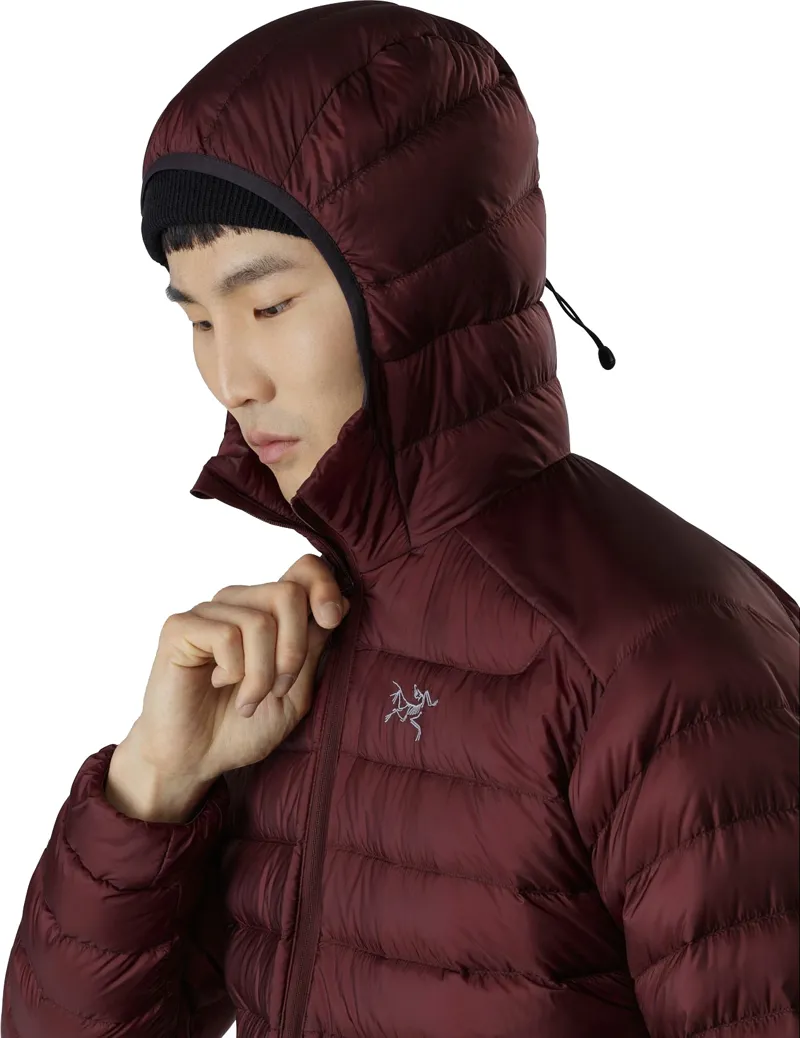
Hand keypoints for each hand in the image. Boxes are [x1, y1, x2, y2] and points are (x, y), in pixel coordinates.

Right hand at [121, 554, 351, 785]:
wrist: (196, 759)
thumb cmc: (244, 727)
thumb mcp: (296, 692)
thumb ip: (314, 647)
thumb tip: (340, 602)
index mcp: (270, 612)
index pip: (304, 569)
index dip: (324, 586)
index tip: (331, 620)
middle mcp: (240, 603)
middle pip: (287, 593)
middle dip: (293, 651)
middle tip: (279, 689)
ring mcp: (209, 612)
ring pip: (260, 621)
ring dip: (262, 674)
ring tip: (249, 699)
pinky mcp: (180, 627)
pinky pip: (227, 635)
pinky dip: (233, 671)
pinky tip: (218, 683)